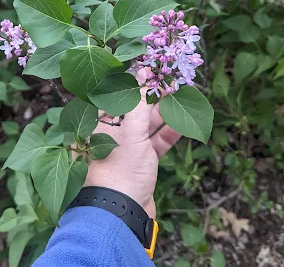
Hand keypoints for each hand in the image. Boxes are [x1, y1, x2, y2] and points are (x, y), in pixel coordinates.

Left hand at [84, 69, 180, 217]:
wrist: (121, 213)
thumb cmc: (119, 170)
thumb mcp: (130, 131)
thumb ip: (138, 101)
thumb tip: (143, 72)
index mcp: (99, 123)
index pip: (118, 93)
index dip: (135, 80)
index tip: (154, 69)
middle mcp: (111, 133)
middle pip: (134, 108)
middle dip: (153, 95)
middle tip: (173, 81)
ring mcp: (127, 148)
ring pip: (147, 124)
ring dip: (164, 112)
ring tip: (182, 96)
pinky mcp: (141, 163)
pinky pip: (156, 142)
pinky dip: (169, 133)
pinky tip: (184, 123)